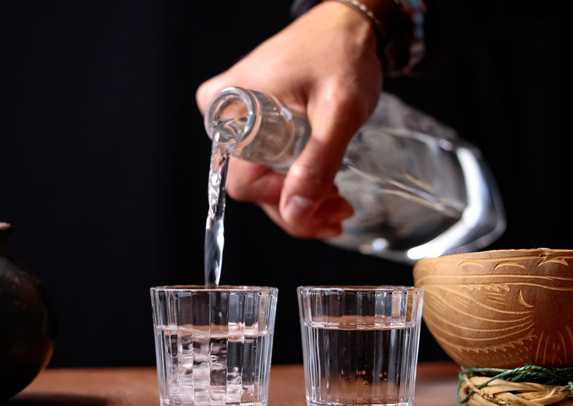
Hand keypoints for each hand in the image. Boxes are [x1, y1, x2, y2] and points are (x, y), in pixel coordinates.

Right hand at [196, 2, 383, 238]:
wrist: (347, 26)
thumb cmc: (342, 55)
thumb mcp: (339, 111)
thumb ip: (318, 162)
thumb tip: (295, 212)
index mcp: (235, 107)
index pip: (244, 183)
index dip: (284, 202)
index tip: (327, 206)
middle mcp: (224, 112)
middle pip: (251, 185)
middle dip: (296, 206)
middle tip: (340, 209)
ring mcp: (234, 115)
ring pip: (258, 176)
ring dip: (296, 195)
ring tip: (337, 201)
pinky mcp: (246, 117)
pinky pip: (260, 158)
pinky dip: (290, 177)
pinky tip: (321, 185)